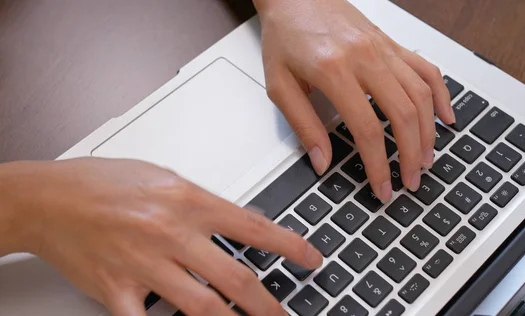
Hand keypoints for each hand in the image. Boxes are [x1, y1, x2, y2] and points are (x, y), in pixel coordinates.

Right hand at [1, 158, 321, 315]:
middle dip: (269, 304)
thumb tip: (237, 223)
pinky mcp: (116, 290)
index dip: (289, 246)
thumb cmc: (103, 181)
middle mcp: (171, 233)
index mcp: (187, 201)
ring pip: (203, 307)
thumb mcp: (164, 177)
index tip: (311, 258)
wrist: (50, 197)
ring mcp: (144, 264)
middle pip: (235, 278)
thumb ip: (201, 202)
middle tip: (288, 314)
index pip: (253, 226)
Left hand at [254, 0, 454, 199]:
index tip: (382, 187)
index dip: (378, 164)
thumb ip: (303, 126)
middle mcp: (365, 57)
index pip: (367, 129)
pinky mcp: (391, 43)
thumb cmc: (285, 35)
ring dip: (428, 132)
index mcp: (334, 70)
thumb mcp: (279, 85)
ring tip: (426, 159)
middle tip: (410, 180)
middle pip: (403, 114)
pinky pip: (426, 69)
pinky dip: (441, 95)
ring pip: (421, 95)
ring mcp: (383, 48)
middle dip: (411, 155)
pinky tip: (445, 117)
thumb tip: (323, 162)